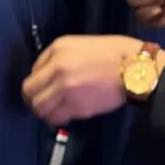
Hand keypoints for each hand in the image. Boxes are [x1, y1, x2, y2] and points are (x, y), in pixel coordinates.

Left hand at [22, 35, 140, 126]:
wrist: (135, 68)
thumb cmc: (115, 53)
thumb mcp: (84, 45)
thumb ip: (62, 57)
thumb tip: (49, 76)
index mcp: (58, 48)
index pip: (34, 70)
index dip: (39, 82)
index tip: (46, 88)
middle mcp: (56, 67)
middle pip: (29, 91)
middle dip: (34, 99)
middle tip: (44, 104)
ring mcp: (64, 87)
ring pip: (39, 107)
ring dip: (45, 111)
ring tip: (55, 112)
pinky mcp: (74, 105)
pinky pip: (56, 118)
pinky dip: (58, 119)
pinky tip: (66, 115)